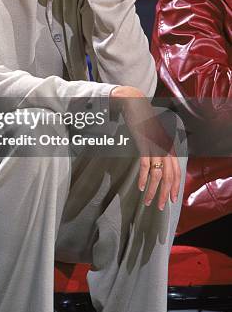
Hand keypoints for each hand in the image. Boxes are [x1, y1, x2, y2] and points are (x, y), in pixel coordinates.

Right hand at [111, 86, 181, 210]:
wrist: (135, 104)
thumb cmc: (143, 120)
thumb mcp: (154, 136)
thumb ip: (158, 148)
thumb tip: (157, 163)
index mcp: (169, 147)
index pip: (176, 172)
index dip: (175, 187)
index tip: (170, 199)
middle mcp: (165, 148)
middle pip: (169, 177)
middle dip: (164, 194)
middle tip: (159, 206)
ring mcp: (155, 146)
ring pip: (157, 174)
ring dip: (152, 190)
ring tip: (147, 201)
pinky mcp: (144, 144)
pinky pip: (145, 165)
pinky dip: (143, 178)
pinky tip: (140, 186)